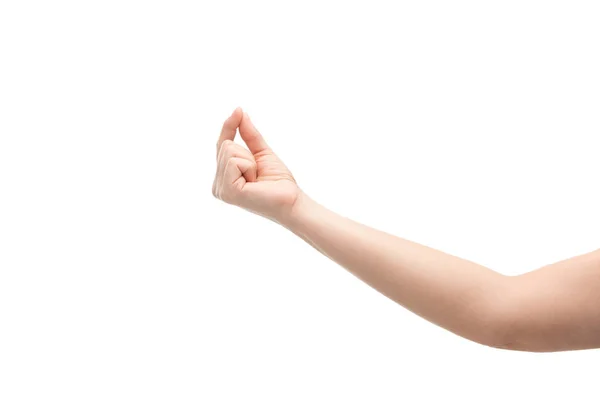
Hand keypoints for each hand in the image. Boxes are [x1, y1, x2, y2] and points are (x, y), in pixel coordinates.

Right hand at [212, 108, 300, 222]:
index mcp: (224, 178)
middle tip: (258, 173)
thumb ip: (249, 134)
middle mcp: (218, 185)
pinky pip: (234, 161)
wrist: (292, 201)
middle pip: (225, 145)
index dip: (229, 127)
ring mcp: (221, 190)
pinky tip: (254, 182)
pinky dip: (249, 166)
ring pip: (229, 150)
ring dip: (250, 161)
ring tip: (257, 179)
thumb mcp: (261, 152)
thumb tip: (239, 112)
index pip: (221, 145)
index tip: (238, 110)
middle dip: (248, 154)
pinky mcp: (228, 192)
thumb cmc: (278, 182)